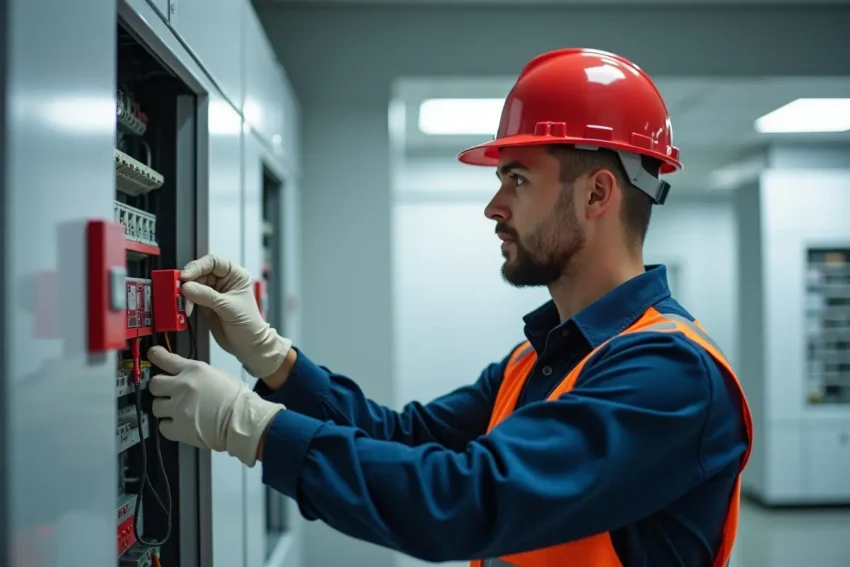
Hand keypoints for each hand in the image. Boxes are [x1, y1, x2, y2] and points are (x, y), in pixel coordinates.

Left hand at [147, 346, 284, 466]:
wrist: (242, 420)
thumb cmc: (237, 399)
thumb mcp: (218, 375)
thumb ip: (198, 375)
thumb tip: (188, 379)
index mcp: (194, 370)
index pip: (165, 359)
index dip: (156, 356)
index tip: (153, 355)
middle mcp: (182, 386)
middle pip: (154, 384)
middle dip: (160, 389)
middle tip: (169, 394)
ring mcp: (177, 407)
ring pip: (155, 406)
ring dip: (165, 409)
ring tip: (178, 413)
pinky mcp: (177, 427)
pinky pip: (163, 426)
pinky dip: (170, 426)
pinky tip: (181, 425)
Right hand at [180, 254, 291, 377]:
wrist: (248, 345)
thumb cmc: (249, 324)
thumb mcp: (228, 307)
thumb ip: (207, 296)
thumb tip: (187, 287)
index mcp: (235, 275)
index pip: (214, 262)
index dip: (198, 266)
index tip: (186, 276)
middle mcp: (224, 281)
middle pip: (200, 273)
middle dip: (189, 280)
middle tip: (179, 288)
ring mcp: (214, 293)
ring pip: (194, 285)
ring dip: (185, 293)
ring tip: (182, 302)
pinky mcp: (206, 304)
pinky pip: (191, 298)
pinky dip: (186, 302)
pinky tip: (185, 308)